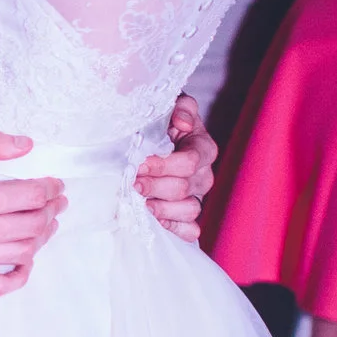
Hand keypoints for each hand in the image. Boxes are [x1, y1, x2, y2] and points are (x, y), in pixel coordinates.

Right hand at [0, 132, 64, 295]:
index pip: (33, 195)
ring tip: (46, 225)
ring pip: (24, 252)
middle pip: (35, 224)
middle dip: (52, 211)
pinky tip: (26, 263)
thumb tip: (25, 145)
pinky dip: (20, 276)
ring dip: (42, 238)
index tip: (55, 185)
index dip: (51, 189)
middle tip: (57, 203)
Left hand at [133, 92, 215, 244]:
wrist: (160, 138)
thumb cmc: (165, 122)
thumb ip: (182, 107)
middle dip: (154, 186)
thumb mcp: (173, 106)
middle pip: (183, 188)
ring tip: (141, 203)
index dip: (163, 165)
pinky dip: (174, 228)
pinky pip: (190, 230)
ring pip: (189, 210)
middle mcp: (204, 175)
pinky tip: (156, 220)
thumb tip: (182, 123)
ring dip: (161, 208)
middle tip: (132, 182)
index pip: (189, 162)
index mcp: (204, 148)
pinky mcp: (189, 215)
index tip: (139, 163)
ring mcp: (198, 196)